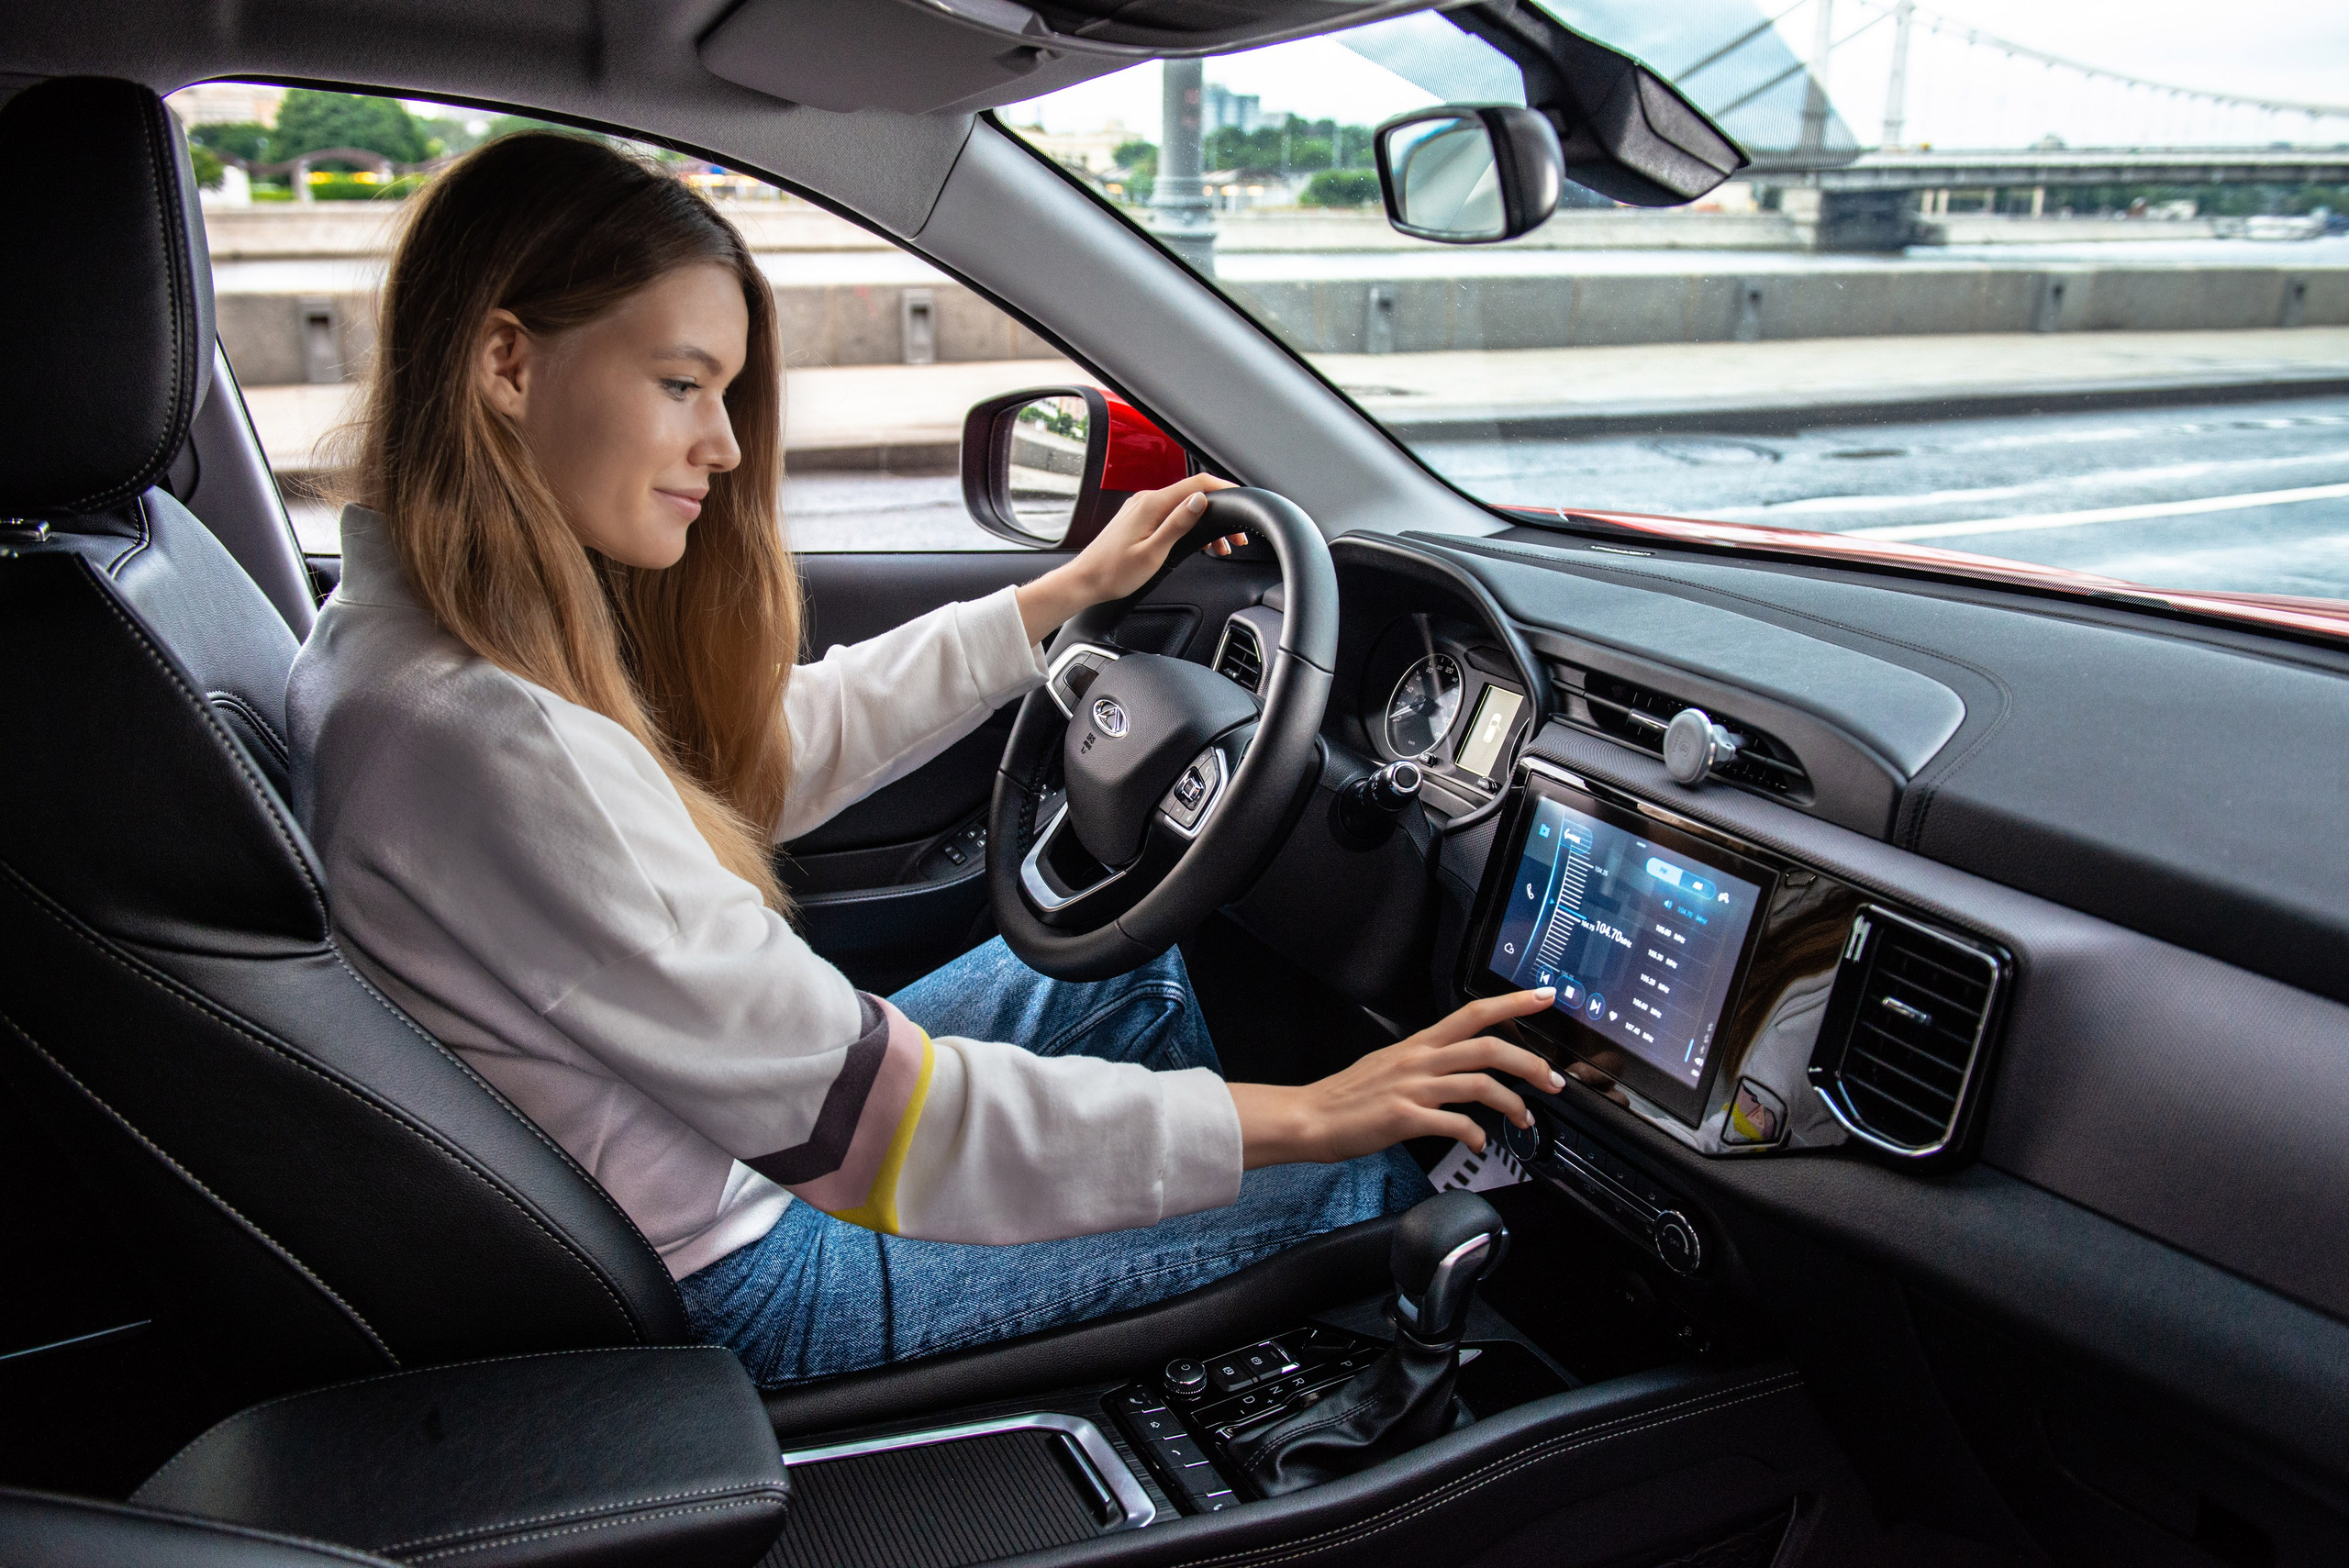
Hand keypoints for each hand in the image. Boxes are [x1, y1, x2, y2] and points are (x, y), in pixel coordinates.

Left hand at [1015, 473, 1234, 643]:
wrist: (1085, 580)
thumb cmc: (1115, 572)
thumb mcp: (1154, 552)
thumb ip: (1179, 524)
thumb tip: (1201, 501)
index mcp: (1152, 504)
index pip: (1197, 484)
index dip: (1224, 490)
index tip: (1242, 501)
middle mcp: (1147, 500)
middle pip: (1193, 495)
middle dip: (1218, 512)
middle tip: (1235, 539)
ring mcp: (1142, 507)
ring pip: (1183, 506)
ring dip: (1204, 522)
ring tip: (1220, 547)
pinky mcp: (1139, 518)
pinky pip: (1170, 513)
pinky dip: (1188, 524)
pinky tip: (1196, 543)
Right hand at [1229, 990, 1565, 1168]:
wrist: (1311, 1117)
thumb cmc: (1348, 1096)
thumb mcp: (1390, 1064)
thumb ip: (1426, 1062)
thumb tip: (1456, 1066)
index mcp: (1419, 1044)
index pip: (1474, 1013)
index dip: (1514, 1003)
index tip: (1544, 997)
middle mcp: (1420, 1060)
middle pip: (1489, 1047)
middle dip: (1530, 1063)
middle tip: (1552, 1081)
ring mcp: (1413, 1087)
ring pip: (1480, 1084)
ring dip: (1513, 1105)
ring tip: (1524, 1120)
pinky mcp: (1405, 1118)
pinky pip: (1455, 1124)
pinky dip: (1476, 1136)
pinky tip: (1478, 1144)